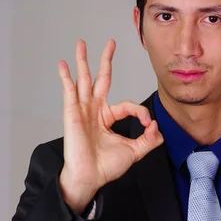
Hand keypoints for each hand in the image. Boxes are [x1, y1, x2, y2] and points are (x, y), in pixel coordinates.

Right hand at [57, 39, 163, 212]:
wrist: (90, 177)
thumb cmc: (106, 167)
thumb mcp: (134, 151)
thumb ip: (148, 140)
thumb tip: (157, 126)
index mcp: (108, 118)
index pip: (128, 105)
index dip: (141, 112)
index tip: (148, 125)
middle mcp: (95, 110)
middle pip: (101, 79)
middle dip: (106, 61)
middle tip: (110, 44)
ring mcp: (82, 110)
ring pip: (84, 80)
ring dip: (83, 61)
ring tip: (81, 43)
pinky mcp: (72, 113)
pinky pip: (69, 91)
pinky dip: (66, 77)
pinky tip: (63, 64)